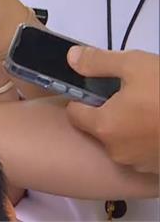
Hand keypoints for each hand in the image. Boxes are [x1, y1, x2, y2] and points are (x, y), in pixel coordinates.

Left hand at [67, 47, 159, 173]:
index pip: (75, 113)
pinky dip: (148, 140)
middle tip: (132, 95)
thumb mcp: (134, 65)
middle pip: (100, 128)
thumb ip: (98, 62)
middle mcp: (118, 151)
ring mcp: (142, 164)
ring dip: (131, 128)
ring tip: (151, 109)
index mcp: (104, 127)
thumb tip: (71, 58)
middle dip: (109, 112)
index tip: (98, 89)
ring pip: (123, 142)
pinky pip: (145, 152)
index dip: (83, 99)